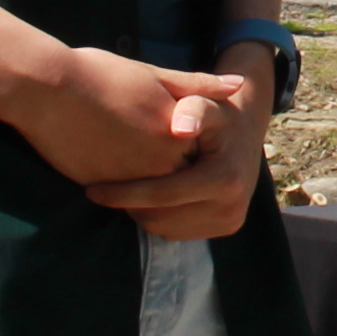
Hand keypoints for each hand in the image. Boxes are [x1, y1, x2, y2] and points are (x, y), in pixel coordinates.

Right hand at [9, 42, 244, 185]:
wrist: (46, 87)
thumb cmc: (98, 74)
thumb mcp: (153, 74)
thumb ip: (198, 85)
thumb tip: (238, 84)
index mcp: (177, 130)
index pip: (199, 153)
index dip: (184, 143)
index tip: (164, 130)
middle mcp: (161, 159)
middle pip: (180, 177)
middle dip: (170, 169)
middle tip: (141, 146)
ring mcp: (133, 179)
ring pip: (154, 196)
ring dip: (147, 187)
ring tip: (124, 157)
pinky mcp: (105, 190)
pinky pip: (126, 203)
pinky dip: (124, 195)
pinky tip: (109, 171)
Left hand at [80, 73, 268, 241]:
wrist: (244, 131)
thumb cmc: (215, 114)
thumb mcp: (206, 103)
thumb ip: (192, 107)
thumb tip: (180, 128)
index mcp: (224, 178)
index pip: (163, 195)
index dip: (124, 194)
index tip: (91, 190)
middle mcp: (231, 206)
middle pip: (161, 217)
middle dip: (128, 206)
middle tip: (100, 192)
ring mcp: (229, 221)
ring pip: (166, 228)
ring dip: (139, 213)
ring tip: (120, 192)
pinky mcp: (226, 228)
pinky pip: (177, 232)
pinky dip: (156, 218)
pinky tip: (143, 198)